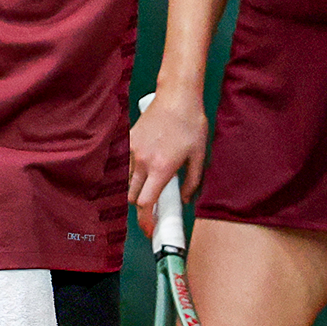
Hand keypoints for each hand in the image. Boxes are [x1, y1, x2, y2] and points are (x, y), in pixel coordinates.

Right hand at [128, 88, 209, 236]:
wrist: (177, 95)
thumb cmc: (191, 123)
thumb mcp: (199, 155)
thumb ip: (192, 182)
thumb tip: (184, 200)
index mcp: (161, 168)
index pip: (145, 203)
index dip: (146, 221)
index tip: (150, 229)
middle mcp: (142, 161)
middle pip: (132, 196)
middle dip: (141, 206)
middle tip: (154, 207)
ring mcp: (132, 149)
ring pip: (129, 180)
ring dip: (139, 186)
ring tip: (155, 178)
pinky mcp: (129, 139)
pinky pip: (128, 162)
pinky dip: (136, 169)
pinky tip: (151, 159)